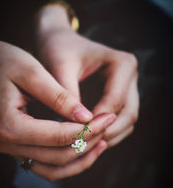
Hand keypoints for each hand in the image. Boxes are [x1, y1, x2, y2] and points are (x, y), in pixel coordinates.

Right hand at [0, 33, 115, 180]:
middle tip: (109, 124)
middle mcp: (7, 144)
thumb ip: (59, 96)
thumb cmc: (5, 62)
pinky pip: (47, 165)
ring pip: (54, 169)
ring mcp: (12, 149)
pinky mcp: (19, 147)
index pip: (58, 137)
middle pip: (58, 157)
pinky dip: (68, 160)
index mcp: (9, 125)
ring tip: (103, 141)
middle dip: (88, 142)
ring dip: (81, 159)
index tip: (108, 116)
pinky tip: (86, 146)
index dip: (87, 129)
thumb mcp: (32, 72)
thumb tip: (86, 117)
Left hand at [35, 5, 138, 147]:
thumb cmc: (58, 50)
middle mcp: (130, 77)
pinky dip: (106, 133)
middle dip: (106, 132)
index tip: (76, 134)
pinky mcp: (119, 99)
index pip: (115, 101)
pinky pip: (119, 123)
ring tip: (83, 145)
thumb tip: (74, 128)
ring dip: (108, 136)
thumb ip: (67, 95)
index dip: (97, 121)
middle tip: (81, 144)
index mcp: (123, 64)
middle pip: (128, 115)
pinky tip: (86, 140)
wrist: (58, 42)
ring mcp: (127, 89)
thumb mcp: (59, 67)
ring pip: (126, 122)